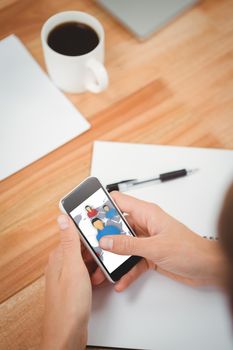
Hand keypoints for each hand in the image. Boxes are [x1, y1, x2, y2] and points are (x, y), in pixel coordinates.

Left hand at [41, 215, 91, 349]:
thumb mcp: (73, 267)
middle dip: (96, 251)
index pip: (75, 235)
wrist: (68, 334)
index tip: (102, 229)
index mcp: (59, 256)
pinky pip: (88, 274)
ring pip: (87, 261)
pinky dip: (96, 275)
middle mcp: (62, 265)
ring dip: (97, 264)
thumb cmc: (69, 304)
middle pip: (82, 248)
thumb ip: (69, 242)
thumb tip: (62, 218)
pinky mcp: (75, 286)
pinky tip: (100, 280)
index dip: (89, 233)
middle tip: (106, 255)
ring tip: (102, 272)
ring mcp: (69, 276)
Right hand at [91, 192, 224, 290]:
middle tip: (90, 246)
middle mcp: (145, 225)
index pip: (120, 201)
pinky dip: (126, 270)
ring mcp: (147, 240)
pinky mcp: (150, 255)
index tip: (88, 214)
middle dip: (104, 237)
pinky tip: (120, 280)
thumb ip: (129, 244)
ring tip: (101, 268)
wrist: (208, 268)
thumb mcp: (155, 247)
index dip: (103, 205)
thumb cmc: (191, 250)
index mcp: (147, 214)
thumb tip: (107, 241)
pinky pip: (132, 261)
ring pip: (123, 246)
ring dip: (113, 258)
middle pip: (118, 226)